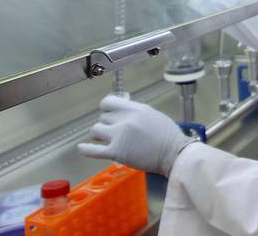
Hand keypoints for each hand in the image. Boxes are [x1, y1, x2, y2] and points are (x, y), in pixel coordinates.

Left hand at [78, 95, 195, 175]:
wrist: (175, 154)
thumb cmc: (168, 136)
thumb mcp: (153, 116)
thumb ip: (136, 112)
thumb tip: (122, 111)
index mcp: (136, 109)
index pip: (108, 102)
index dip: (107, 109)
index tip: (109, 114)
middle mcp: (126, 120)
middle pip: (103, 117)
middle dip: (108, 124)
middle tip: (115, 132)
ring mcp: (119, 136)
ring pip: (96, 130)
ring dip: (100, 135)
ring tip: (108, 140)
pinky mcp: (116, 153)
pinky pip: (93, 150)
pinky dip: (86, 149)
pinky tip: (82, 148)